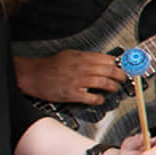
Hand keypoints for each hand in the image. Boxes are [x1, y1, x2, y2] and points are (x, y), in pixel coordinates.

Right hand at [17, 49, 131, 106]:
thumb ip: (85, 57)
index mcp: (81, 58)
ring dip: (113, 87)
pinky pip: (91, 97)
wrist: (33, 75)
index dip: (118, 64)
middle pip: (109, 70)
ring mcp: (77, 81)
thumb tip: (102, 60)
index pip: (106, 59)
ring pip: (103, 83)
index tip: (122, 67)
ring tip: (115, 89)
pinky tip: (100, 99)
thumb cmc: (49, 66)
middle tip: (123, 79)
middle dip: (120, 75)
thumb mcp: (69, 55)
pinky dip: (99, 99)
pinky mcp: (72, 93)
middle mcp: (81, 68)